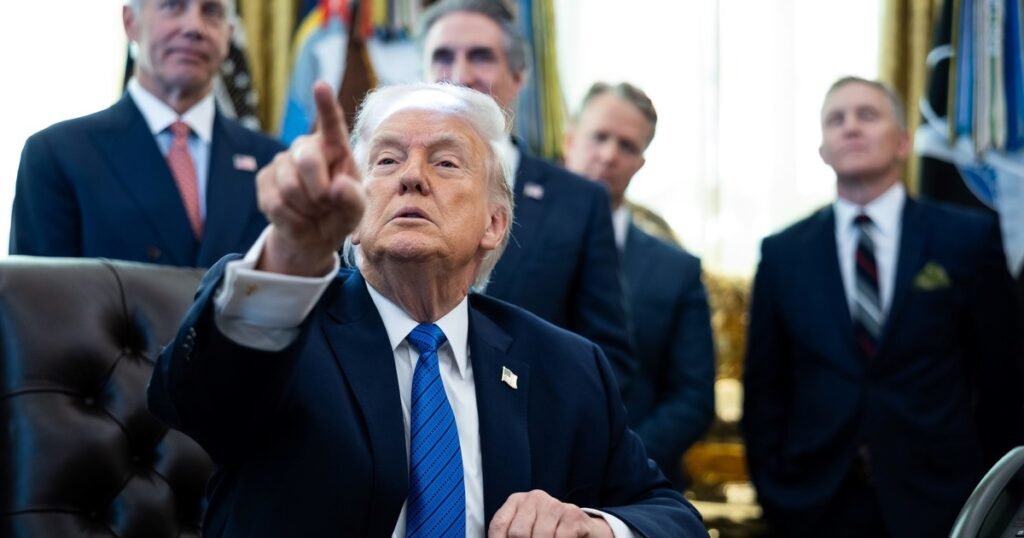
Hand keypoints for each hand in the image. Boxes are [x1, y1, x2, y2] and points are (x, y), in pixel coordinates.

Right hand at [256, 81, 365, 275]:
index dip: (325, 106)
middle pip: (307, 160)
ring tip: (312, 211)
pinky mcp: (264, 179)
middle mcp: (307, 147)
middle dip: (320, 192)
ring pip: (289, 187)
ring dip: (305, 210)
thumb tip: (337, 186)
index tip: (321, 86)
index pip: (332, 124)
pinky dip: (291, 219)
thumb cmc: (339, 214)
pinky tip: (296, 217)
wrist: (312, 235)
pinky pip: (275, 203)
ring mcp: (282, 161)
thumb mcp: (355, 211)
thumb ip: (353, 199)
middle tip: (326, 206)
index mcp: (336, 148)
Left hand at [488, 490, 614, 537]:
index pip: (499, 525)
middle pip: (518, 533)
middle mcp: (534, 498)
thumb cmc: (549, 532)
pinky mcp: (573, 514)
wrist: (582, 529)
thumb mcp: (527, 532)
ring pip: (540, 537)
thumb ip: (511, 536)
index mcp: (516, 502)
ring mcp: (554, 504)